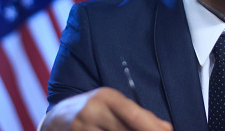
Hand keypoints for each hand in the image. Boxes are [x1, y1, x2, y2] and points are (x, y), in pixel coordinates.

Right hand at [40, 87, 172, 130]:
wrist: (58, 118)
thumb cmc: (94, 110)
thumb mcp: (113, 106)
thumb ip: (139, 115)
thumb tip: (166, 128)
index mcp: (106, 97)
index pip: (132, 113)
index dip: (150, 127)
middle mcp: (92, 110)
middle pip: (124, 130)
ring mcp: (82, 127)